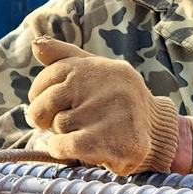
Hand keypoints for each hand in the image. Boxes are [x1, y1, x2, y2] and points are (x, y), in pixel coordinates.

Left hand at [28, 38, 180, 176]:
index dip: (41, 92)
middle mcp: (108, 86)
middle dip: (45, 115)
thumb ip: (64, 57)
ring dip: (61, 133)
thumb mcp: (93, 72)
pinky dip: (60, 149)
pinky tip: (74, 147)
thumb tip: (36, 44)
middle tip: (59, 122)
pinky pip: (63, 145)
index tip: (52, 102)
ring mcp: (113, 115)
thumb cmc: (114, 100)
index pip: (51, 74)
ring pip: (57, 125)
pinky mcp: (114, 143)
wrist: (156, 134)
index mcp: (100, 67)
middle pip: (47, 102)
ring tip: (83, 132)